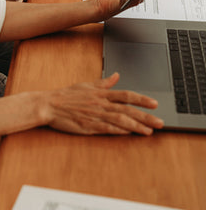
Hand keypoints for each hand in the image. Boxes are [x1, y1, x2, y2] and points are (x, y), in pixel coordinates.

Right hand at [45, 73, 163, 135]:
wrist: (49, 105)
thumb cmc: (67, 95)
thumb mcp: (87, 85)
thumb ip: (104, 83)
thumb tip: (116, 75)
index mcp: (101, 93)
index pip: (126, 95)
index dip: (141, 99)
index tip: (154, 104)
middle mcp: (101, 103)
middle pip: (127, 110)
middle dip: (145, 116)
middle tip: (160, 122)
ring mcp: (95, 115)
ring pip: (120, 120)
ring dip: (136, 126)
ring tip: (149, 131)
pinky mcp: (88, 126)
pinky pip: (107, 129)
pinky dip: (119, 131)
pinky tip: (129, 134)